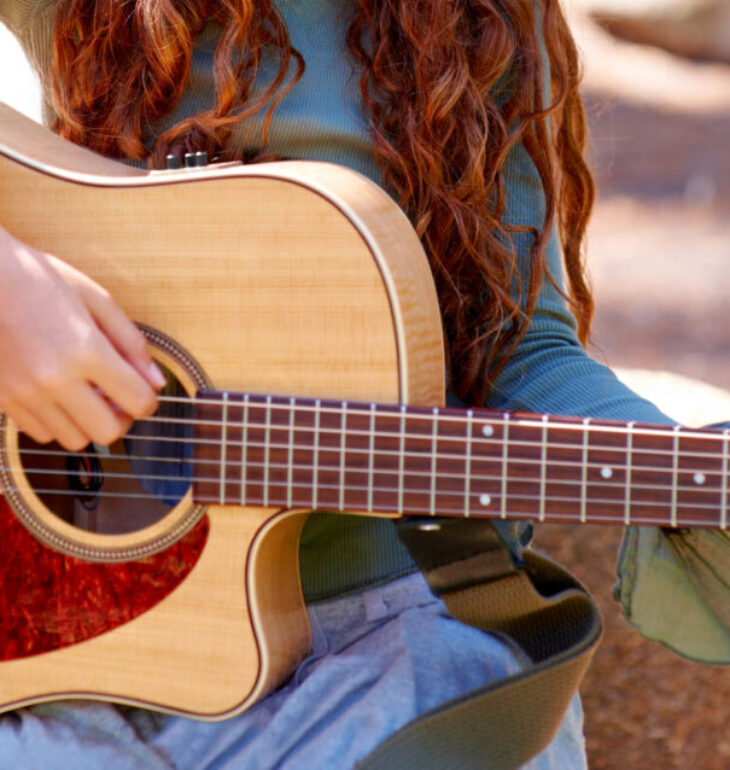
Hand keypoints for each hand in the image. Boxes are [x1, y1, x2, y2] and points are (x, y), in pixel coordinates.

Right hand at [0, 226, 166, 450]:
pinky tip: (59, 396)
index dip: (149, 400)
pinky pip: (42, 433)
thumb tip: (157, 382)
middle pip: (108, 433)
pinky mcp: (3, 400)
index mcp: (86, 350)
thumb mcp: (96, 300)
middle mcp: (55, 379)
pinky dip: (58, 422)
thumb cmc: (39, 281)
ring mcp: (26, 393)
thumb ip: (132, 343)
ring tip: (86, 395)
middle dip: (122, 419)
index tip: (143, 390)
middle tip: (117, 398)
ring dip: (89, 423)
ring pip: (75, 440)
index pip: (138, 402)